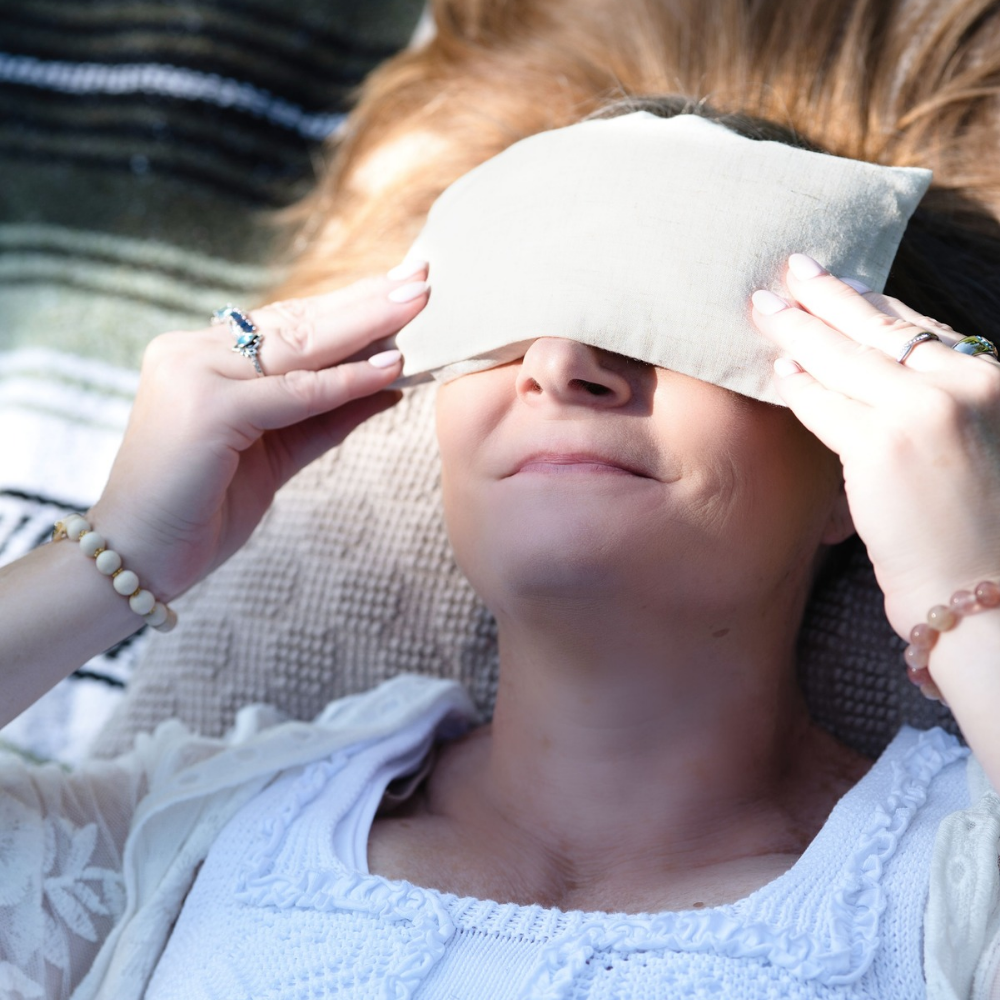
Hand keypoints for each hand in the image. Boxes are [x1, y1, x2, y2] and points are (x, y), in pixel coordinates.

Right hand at [88, 269, 429, 600]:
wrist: (141, 558)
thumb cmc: (203, 508)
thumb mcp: (279, 453)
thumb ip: (327, 417)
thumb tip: (390, 386)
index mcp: (203, 357)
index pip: (288, 323)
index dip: (347, 304)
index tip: (400, 284)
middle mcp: (193, 353)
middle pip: (297, 322)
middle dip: (365, 299)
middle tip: (422, 275)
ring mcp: (195, 375)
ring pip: (298, 347)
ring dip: (366, 323)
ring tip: (418, 301)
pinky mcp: (206, 409)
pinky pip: (293, 394)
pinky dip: (344, 382)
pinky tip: (390, 366)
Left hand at [751, 254, 999, 640]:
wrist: (988, 595)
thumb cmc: (982, 532)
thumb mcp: (981, 446)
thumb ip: (943, 405)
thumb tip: (883, 378)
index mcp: (996, 380)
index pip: (924, 330)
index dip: (877, 306)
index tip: (847, 287)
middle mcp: (967, 383)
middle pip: (880, 327)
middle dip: (829, 295)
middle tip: (794, 269)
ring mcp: (924, 410)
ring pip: (843, 357)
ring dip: (797, 328)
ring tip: (765, 306)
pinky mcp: (881, 444)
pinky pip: (822, 402)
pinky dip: (796, 386)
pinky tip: (776, 369)